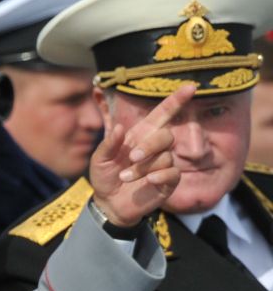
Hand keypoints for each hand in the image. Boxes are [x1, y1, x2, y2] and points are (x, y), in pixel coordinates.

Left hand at [86, 82, 189, 226]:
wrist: (108, 203)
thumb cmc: (105, 176)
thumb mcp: (100, 159)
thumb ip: (109, 144)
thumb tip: (119, 128)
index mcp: (141, 135)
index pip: (163, 114)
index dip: (176, 100)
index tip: (191, 87)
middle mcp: (156, 147)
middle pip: (167, 136)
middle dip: (150, 146)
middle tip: (132, 158)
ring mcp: (164, 163)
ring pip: (165, 157)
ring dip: (143, 168)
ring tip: (125, 177)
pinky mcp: (169, 180)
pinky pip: (172, 173)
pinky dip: (158, 176)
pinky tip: (147, 182)